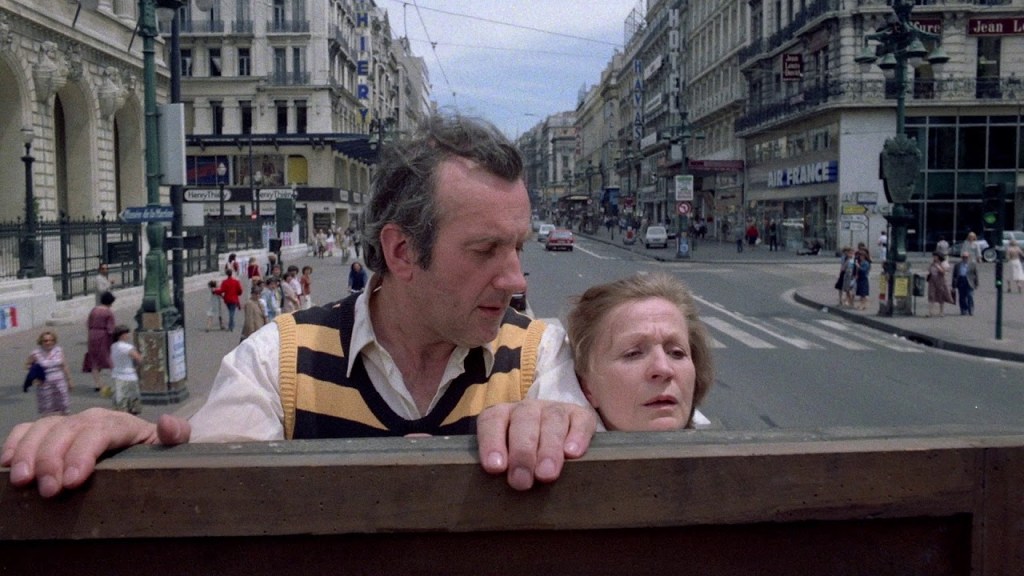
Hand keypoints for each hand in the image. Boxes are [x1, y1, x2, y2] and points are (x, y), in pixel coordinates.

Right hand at [1, 409, 190, 497]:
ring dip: (28, 453)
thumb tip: (167, 422)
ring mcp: (69, 424)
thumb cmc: (154, 454)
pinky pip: (28, 429)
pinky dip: (15, 442)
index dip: (82, 454)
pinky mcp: (52, 433)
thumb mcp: (170, 448)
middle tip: (48, 491)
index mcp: (121, 424)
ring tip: (21, 481)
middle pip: (67, 432)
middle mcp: (91, 420)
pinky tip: (6, 464)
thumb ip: (175, 437)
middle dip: (53, 460)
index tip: (72, 481)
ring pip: (44, 428)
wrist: (143, 452)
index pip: (99, 432)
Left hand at [476, 400, 595, 490]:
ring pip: (553, 421)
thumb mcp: (507, 461)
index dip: (492, 442)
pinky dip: (577, 436)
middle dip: (522, 452)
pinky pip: (580, 421)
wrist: (558, 439)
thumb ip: (501, 470)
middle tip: (522, 482)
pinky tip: (573, 454)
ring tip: (547, 475)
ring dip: (549, 448)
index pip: (492, 421)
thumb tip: (499, 494)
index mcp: (502, 416)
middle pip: (524, 422)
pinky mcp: (581, 415)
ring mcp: (555, 410)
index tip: (495, 468)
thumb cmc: (525, 459)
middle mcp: (527, 409)